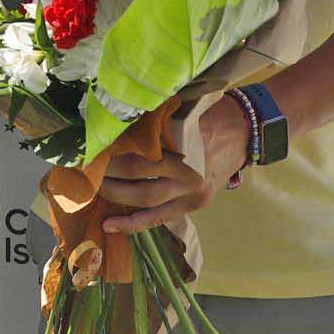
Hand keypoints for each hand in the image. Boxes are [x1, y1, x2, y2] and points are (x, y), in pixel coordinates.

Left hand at [99, 96, 249, 234]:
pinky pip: (159, 218)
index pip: (138, 144)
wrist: (247, 131)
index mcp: (183, 138)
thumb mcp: (184, 108)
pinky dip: (133, 223)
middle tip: (86, 165)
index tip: (92, 145)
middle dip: (107, 170)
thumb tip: (118, 119)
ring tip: (94, 188)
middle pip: (136, 171)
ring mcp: (191, 190)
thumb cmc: (211, 113)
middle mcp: (187, 168)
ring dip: (115, 193)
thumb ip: (156, 118)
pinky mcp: (194, 204)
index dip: (112, 147)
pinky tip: (110, 225)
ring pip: (144, 198)